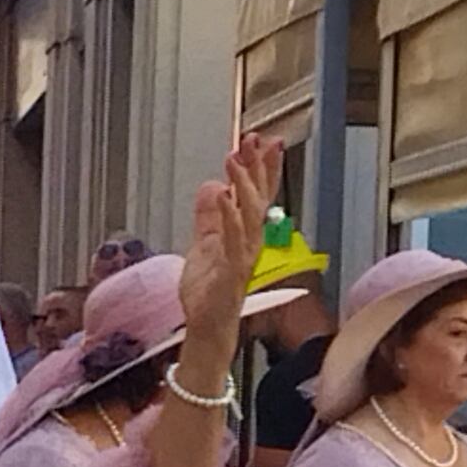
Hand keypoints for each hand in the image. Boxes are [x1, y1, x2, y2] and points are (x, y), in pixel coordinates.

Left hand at [174, 132, 285, 383]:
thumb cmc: (209, 291)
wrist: (206, 326)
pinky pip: (232, 240)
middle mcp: (251, 242)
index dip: (262, 167)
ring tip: (234, 161)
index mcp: (244, 234)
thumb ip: (209, 216)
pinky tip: (224, 196)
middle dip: (258, 167)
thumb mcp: (204, 243)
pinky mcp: (231, 271)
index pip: (258, 193)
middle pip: (259, 198)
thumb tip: (212, 187)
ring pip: (249, 214)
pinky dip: (229, 217)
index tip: (262, 140)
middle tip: (255, 140)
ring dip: (243, 186)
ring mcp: (243, 256)